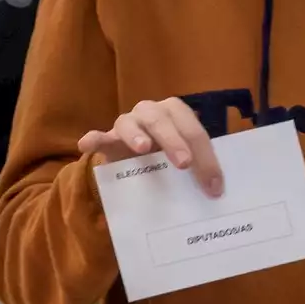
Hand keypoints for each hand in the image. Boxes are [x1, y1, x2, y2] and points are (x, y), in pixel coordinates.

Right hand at [78, 97, 222, 197]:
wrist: (138, 162)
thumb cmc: (168, 157)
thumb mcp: (186, 159)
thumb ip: (199, 167)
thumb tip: (217, 191)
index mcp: (178, 113)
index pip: (194, 131)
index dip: (206, 157)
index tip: (213, 185)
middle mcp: (152, 113)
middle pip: (163, 121)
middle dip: (175, 141)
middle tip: (184, 164)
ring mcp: (128, 123)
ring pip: (130, 122)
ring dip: (137, 134)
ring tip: (144, 148)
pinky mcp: (108, 139)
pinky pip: (98, 136)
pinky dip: (94, 138)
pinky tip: (88, 144)